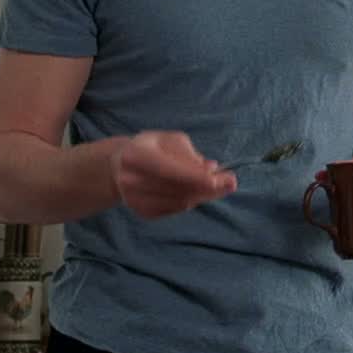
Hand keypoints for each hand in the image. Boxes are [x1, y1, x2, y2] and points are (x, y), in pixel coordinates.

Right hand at [112, 131, 233, 218]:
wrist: (120, 166)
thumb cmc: (151, 148)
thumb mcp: (169, 140)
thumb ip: (189, 154)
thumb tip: (212, 169)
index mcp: (136, 156)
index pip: (169, 169)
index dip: (194, 176)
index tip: (218, 179)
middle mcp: (131, 180)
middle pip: (177, 189)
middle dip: (207, 187)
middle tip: (231, 182)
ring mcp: (134, 199)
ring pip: (179, 202)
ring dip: (203, 195)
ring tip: (218, 185)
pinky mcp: (142, 212)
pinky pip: (175, 210)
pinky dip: (191, 201)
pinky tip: (198, 191)